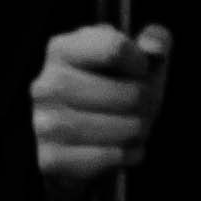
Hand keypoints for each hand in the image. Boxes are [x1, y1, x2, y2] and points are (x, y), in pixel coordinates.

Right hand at [32, 22, 170, 191]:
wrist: (78, 144)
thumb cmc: (111, 94)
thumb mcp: (134, 62)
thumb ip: (154, 42)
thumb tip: (155, 48)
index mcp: (62, 50)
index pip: (114, 48)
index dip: (141, 63)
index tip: (140, 72)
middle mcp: (47, 84)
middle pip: (128, 94)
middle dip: (147, 104)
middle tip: (144, 108)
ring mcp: (45, 123)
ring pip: (120, 128)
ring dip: (137, 131)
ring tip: (135, 129)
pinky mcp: (51, 158)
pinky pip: (106, 157)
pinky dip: (125, 155)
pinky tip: (126, 150)